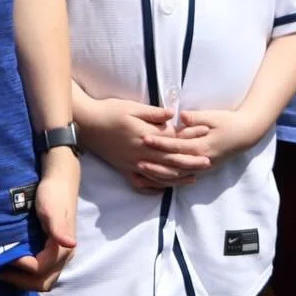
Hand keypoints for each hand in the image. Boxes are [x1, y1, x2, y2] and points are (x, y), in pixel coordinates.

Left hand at [0, 149, 78, 291]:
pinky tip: (13, 262)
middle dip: (22, 281)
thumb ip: (59, 228)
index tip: (6, 256)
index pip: (40, 269)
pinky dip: (27, 272)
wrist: (59, 178)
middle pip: (43, 282)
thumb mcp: (52, 209)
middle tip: (1, 272)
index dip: (22, 267)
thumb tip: (70, 244)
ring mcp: (59, 253)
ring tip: (5, 270)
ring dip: (24, 279)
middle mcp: (64, 255)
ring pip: (43, 278)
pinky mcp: (52, 248)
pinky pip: (41, 269)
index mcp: (63, 248)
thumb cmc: (53, 193)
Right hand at [76, 96, 200, 186]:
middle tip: (207, 163)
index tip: (205, 140)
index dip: (190, 141)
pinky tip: (164, 188)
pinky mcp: (124, 169)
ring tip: (192, 179)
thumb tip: (174, 115)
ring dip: (177, 178)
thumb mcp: (133, 107)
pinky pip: (141, 183)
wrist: (87, 123)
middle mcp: (141, 154)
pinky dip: (154, 187)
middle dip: (190, 163)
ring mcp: (133, 164)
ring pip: (159, 175)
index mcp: (145, 137)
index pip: (173, 142)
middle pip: (170, 162)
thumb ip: (154, 113)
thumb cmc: (110, 111)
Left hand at [140, 107, 266, 171]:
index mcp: (202, 146)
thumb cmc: (228, 122)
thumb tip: (180, 116)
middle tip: (137, 159)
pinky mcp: (204, 169)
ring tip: (144, 171)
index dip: (160, 142)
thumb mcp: (213, 116)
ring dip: (160, 174)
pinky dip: (170, 180)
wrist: (245, 134)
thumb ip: (195, 118)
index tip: (145, 138)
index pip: (177, 146)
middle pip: (174, 164)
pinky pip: (184, 177)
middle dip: (155, 162)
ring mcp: (203, 167)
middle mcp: (202, 160)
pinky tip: (158, 179)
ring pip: (178, 175)